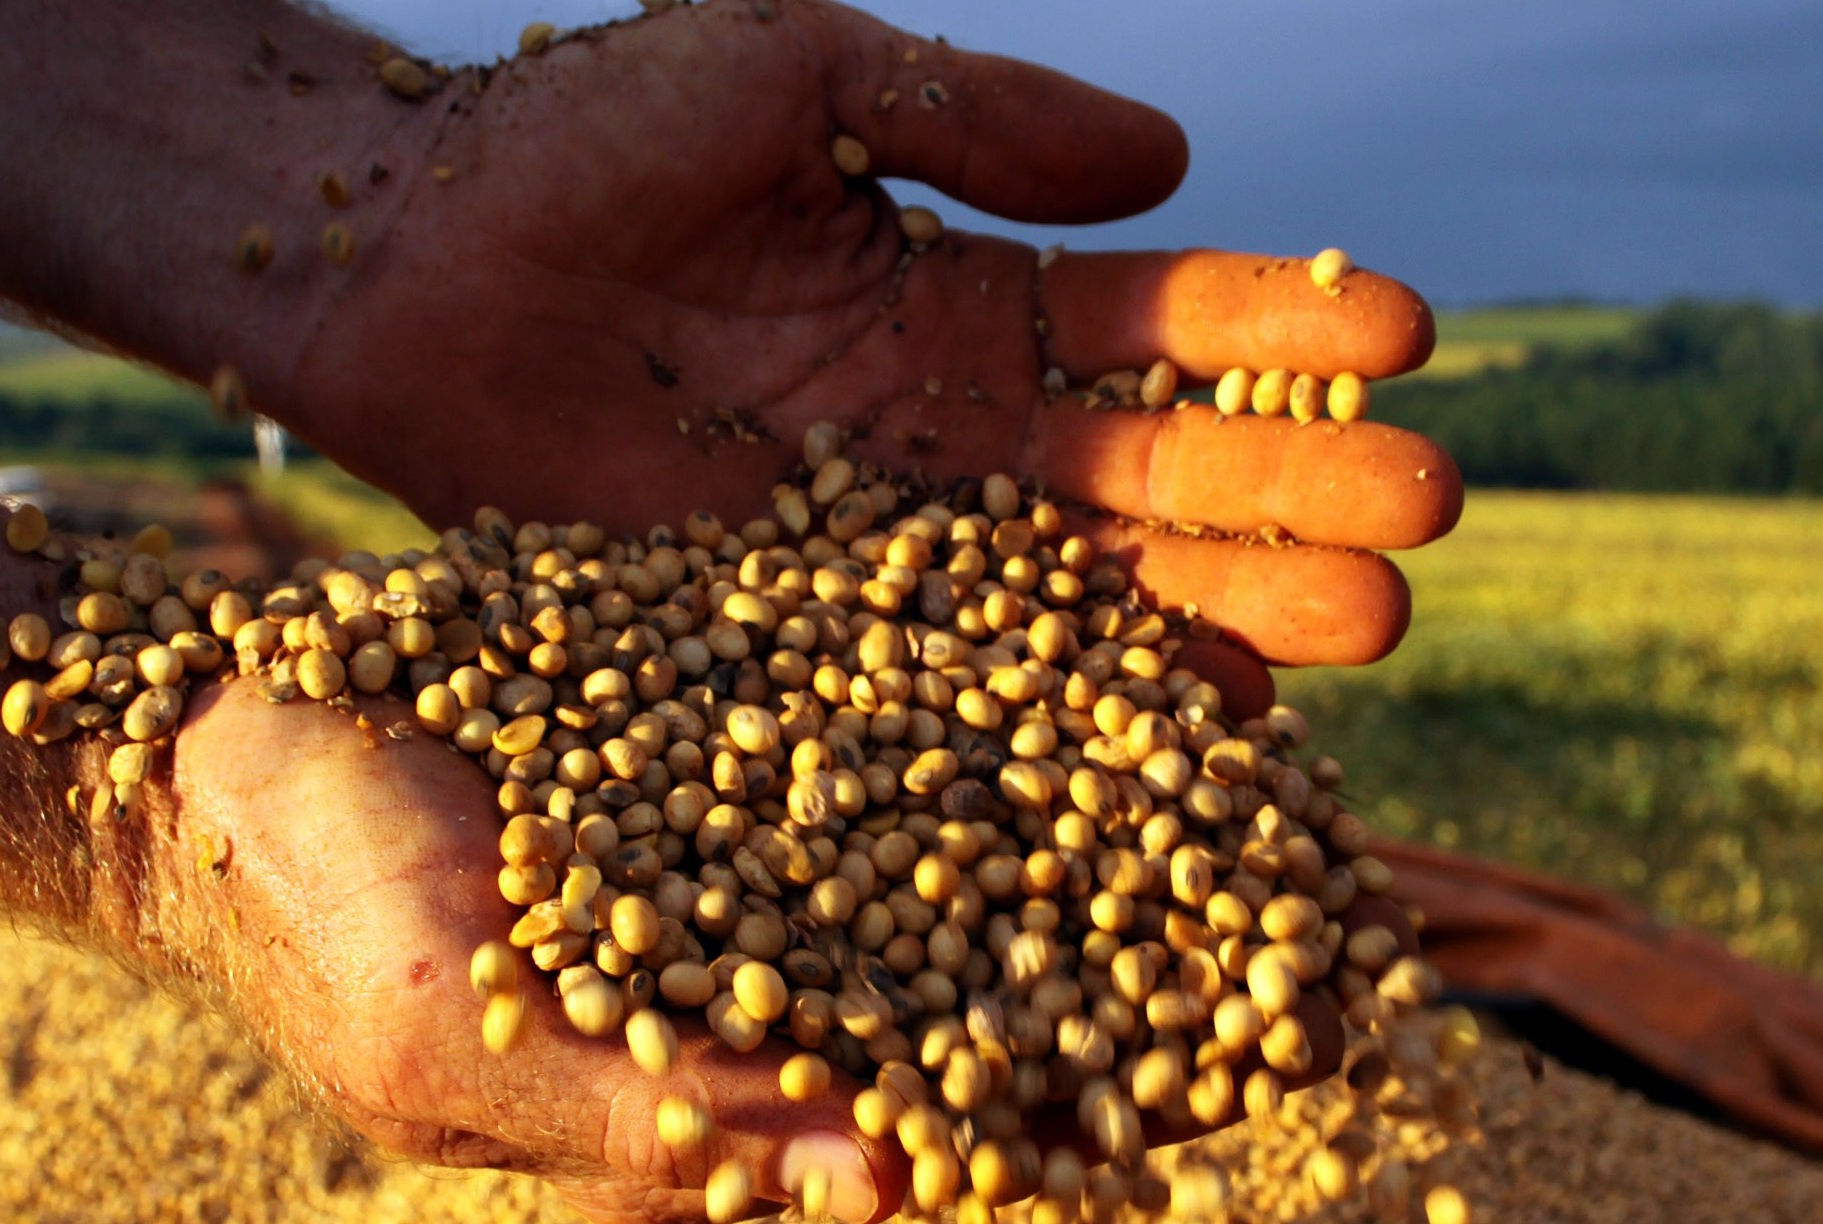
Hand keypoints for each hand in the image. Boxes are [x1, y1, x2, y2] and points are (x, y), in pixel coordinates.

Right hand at [157, 681, 1357, 1222]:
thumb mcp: (461, 1033)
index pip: (956, 1139)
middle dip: (1169, 999)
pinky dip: (1041, 696)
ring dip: (1141, 838)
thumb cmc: (314, 915)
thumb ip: (663, 1115)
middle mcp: (796, 979)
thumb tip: (897, 1188)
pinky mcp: (780, 716)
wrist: (227, 728)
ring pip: (1006, 854)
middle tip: (1356, 981)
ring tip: (1305, 803)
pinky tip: (1157, 653)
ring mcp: (796, 845)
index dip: (1095, 1131)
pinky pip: (934, 713)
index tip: (1259, 1107)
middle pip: (1020, 1007)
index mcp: (739, 1100)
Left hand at [279, 0, 1460, 676]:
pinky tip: (1191, 727)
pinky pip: (961, 676)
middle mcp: (959, 431)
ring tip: (1367, 622)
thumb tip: (1176, 161)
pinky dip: (1076, 707)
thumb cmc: (580, 135)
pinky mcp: (805, 634)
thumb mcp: (791, 71)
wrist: (395, 262)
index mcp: (973, 291)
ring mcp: (892, 543)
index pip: (1163, 315)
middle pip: (1166, 469)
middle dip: (1301, 485)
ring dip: (1234, 605)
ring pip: (1095, 585)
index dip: (1282, 322)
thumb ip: (972, 110)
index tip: (1402, 324)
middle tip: (1427, 508)